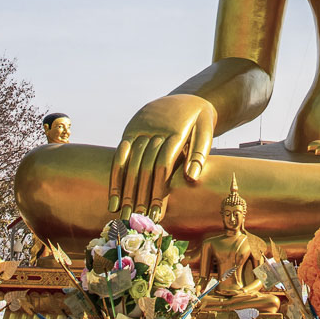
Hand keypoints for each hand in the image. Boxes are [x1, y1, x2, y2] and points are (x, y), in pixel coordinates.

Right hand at [109, 94, 216, 219]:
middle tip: (137, 221)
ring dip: (125, 191)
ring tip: (123, 216)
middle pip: (144, 166)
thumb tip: (191, 179)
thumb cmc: (199, 121)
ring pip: (130, 163)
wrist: (187, 97)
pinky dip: (115, 177)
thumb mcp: (207, 131)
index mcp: (176, 130)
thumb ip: (199, 154)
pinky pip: (119, 154)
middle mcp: (155, 129)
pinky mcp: (130, 130)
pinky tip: (113, 199)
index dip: (158, 190)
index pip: (164, 164)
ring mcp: (140, 128)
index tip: (157, 214)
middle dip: (140, 195)